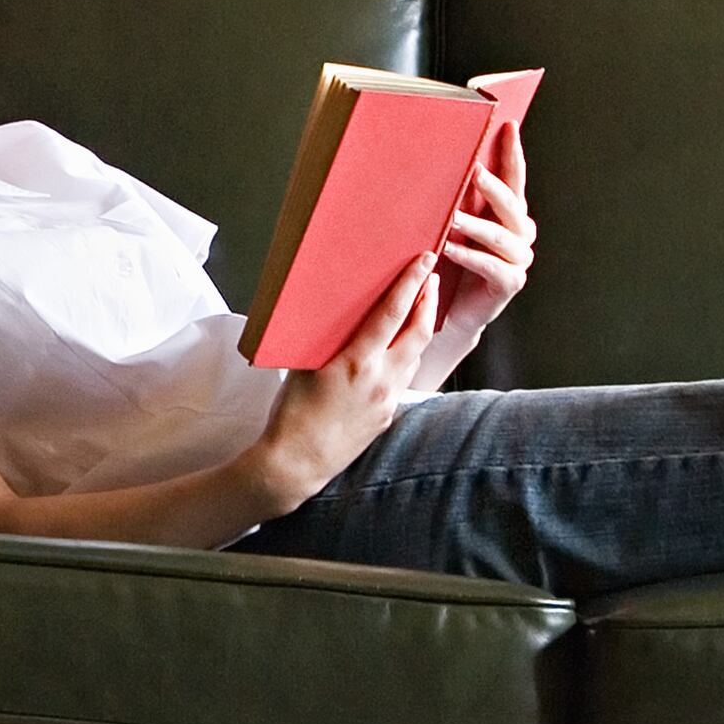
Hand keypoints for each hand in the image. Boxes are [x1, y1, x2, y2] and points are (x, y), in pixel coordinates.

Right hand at [253, 249, 448, 514]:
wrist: (298, 462)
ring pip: (415, 356)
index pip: (393, 313)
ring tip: (419, 309)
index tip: (425, 261)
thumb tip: (340, 315)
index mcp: (358, 361)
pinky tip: (396, 352)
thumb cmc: (291, 411)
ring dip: (419, 330)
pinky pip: (402, 379)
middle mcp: (381, 379)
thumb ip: (327, 340)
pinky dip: (404, 358)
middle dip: (428, 301)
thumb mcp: (305, 366)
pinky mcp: (388, 415)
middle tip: (432, 278)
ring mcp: (388, 400)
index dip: (412, 283)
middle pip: (419, 332)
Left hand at [429, 115, 535, 354]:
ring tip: (452, 217)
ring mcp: (518, 260)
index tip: (508, 125)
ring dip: (476, 225)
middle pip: (512, 206)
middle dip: (493, 188)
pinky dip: (471, 256)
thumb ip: (455, 198)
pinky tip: (450, 249)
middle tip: (474, 172)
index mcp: (511, 214)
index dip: (513, 153)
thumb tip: (433, 159)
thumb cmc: (449, 261)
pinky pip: (492, 267)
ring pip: (502, 237)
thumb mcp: (453, 224)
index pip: (515, 178)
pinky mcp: (509, 284)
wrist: (449, 310)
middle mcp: (520, 234)